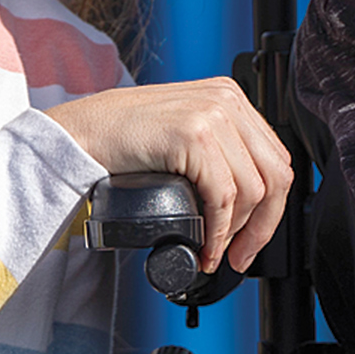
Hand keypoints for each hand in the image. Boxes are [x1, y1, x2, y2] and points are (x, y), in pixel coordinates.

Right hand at [46, 78, 292, 273]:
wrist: (79, 133)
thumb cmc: (121, 139)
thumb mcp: (183, 134)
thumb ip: (217, 151)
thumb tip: (245, 203)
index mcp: (230, 98)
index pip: (275, 159)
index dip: (271, 208)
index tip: (253, 237)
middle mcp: (227, 100)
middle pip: (275, 175)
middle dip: (263, 226)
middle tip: (241, 255)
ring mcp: (212, 114)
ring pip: (253, 190)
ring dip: (236, 233)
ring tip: (215, 251)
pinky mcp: (193, 134)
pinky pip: (223, 196)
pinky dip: (218, 230)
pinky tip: (204, 245)